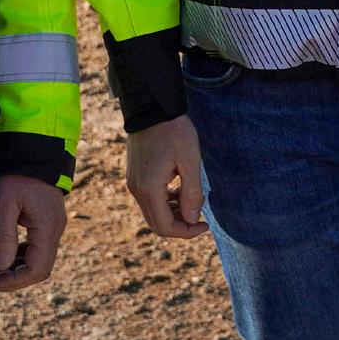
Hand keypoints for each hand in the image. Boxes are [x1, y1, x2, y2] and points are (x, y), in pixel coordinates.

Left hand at [0, 174, 65, 293]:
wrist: (34, 150)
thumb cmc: (18, 174)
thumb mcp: (5, 204)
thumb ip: (3, 237)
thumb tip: (0, 267)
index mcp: (48, 228)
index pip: (36, 269)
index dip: (13, 282)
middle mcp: (55, 230)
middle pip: (38, 269)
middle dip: (12, 279)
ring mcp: (53, 226)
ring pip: (36, 259)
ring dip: (12, 268)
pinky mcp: (47, 221)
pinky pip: (35, 247)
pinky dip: (17, 256)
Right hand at [124, 116, 206, 238]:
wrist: (152, 107)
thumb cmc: (174, 131)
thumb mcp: (190, 160)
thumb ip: (191, 192)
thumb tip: (192, 219)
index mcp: (149, 189)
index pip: (165, 227)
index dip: (186, 231)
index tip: (205, 225)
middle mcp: (137, 190)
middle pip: (157, 224)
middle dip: (180, 225)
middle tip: (200, 217)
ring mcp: (133, 183)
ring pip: (153, 213)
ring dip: (173, 213)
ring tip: (192, 199)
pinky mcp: (135, 176)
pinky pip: (149, 199)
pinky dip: (165, 202)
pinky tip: (180, 190)